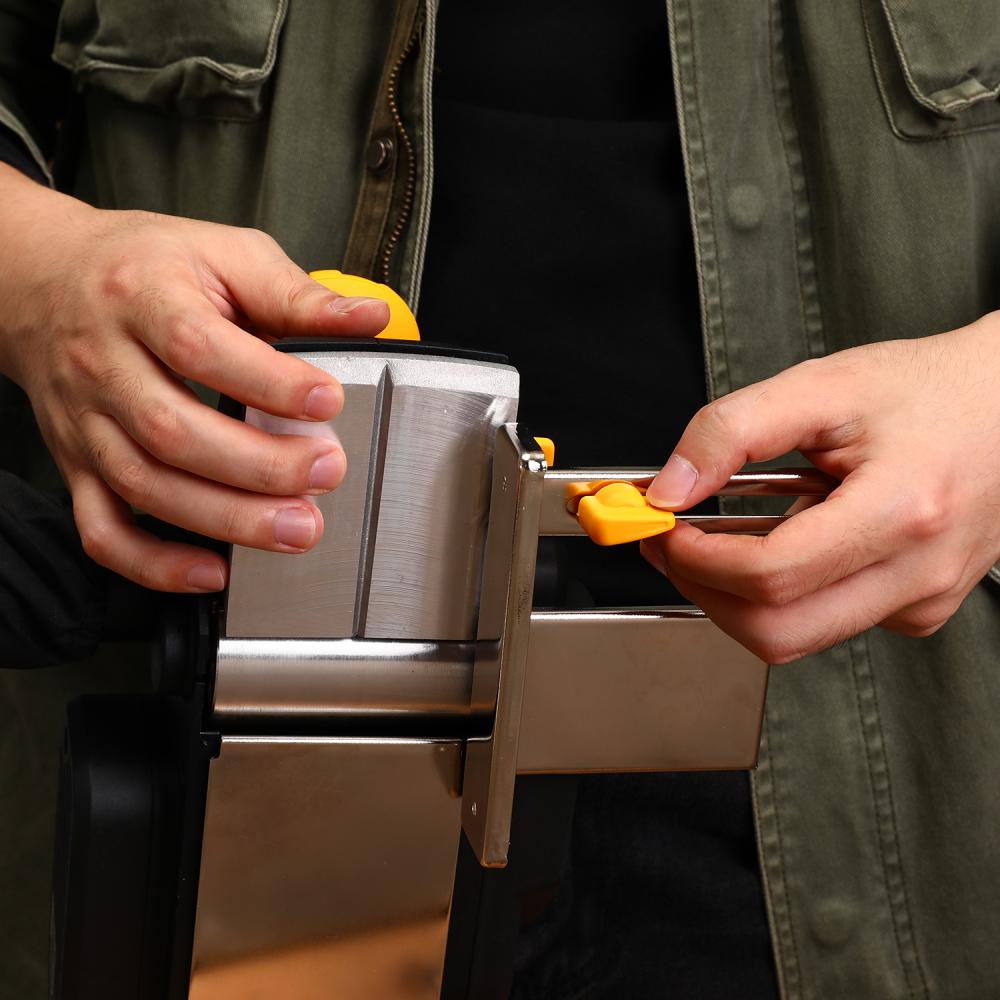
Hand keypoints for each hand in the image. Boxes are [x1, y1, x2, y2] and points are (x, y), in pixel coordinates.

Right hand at [0, 165, 388, 591]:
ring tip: (297, 529)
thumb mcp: (224, 255)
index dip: (267, 381)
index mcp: (141, 298)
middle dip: (258, 464)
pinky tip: (213, 572)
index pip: (198, 346)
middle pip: (173, 429)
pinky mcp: (77, 465)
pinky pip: (103, 530)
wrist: (45, 280)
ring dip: (226, 520)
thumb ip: (297, 293)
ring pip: (145, 486)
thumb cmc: (146, 267)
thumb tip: (372, 317)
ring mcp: (86, 423)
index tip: (328, 400)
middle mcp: (104, 364)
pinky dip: (155, 563)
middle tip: (325, 472)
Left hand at [640, 314, 999, 662]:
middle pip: (777, 632)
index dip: (698, 560)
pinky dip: (783, 592)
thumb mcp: (821, 386)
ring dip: (738, 594)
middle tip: (674, 546)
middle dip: (705, 593)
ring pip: (797, 637)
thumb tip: (669, 487)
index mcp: (901, 512)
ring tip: (725, 535)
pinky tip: (787, 540)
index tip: (664, 530)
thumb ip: (732, 432)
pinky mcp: (918, 610)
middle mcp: (918, 574)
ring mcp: (922, 601)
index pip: (770, 576)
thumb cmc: (927, 389)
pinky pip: (827, 622)